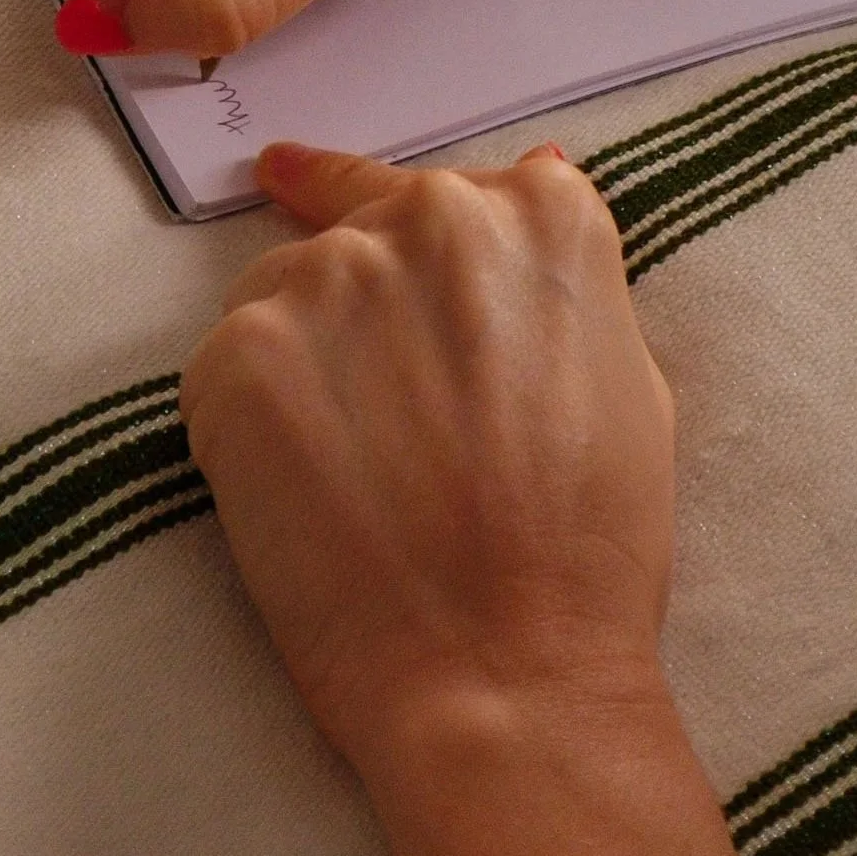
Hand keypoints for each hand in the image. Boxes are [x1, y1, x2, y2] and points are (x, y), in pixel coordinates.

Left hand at [180, 141, 755, 855]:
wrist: (506, 677)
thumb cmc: (587, 551)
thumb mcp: (627, 377)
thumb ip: (559, 273)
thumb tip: (526, 178)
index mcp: (538, 215)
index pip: (462, 191)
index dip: (431, 250)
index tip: (388, 251)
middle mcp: (431, 218)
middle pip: (366, 226)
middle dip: (370, 308)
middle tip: (385, 417)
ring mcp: (328, 277)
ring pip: (288, 289)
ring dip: (307, 360)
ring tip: (355, 477)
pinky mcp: (241, 351)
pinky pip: (228, 365)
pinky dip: (248, 424)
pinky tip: (305, 498)